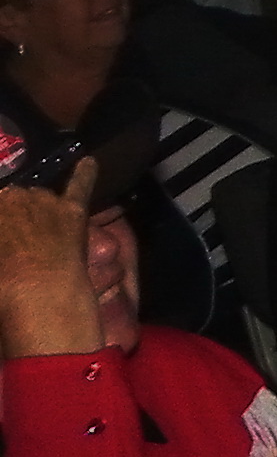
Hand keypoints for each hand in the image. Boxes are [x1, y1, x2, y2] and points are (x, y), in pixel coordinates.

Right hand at [0, 160, 101, 358]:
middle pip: (10, 200)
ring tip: (39, 230)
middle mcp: (11, 196)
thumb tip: (8, 243)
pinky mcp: (72, 208)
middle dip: (11, 216)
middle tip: (14, 241)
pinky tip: (89, 162)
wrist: (36, 294)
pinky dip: (85, 173)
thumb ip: (3, 240)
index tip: (6, 237)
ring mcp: (43, 199)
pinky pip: (81, 183)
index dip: (5, 225)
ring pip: (38, 195)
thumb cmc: (0, 287)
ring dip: (37, 207)